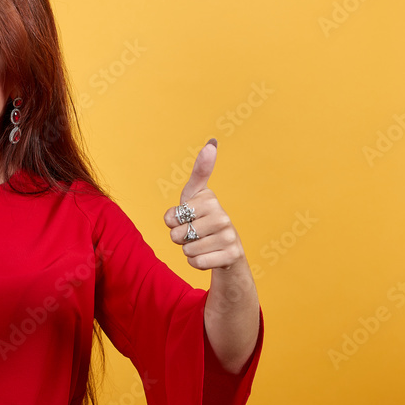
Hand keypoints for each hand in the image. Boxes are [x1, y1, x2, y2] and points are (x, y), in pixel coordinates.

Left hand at [163, 139, 245, 270]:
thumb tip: (213, 142)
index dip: (171, 220)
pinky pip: (197, 262)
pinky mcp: (232, 255)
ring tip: (202, 243)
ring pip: (186, 249)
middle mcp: (223, 215)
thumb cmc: (202, 219)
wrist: (226, 250)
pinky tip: (207, 255)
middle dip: (179, 237)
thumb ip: (199, 172)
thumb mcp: (194, 196)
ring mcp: (229, 236)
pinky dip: (195, 262)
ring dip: (188, 250)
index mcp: (210, 199)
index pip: (173, 215)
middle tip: (193, 233)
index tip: (187, 213)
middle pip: (177, 234)